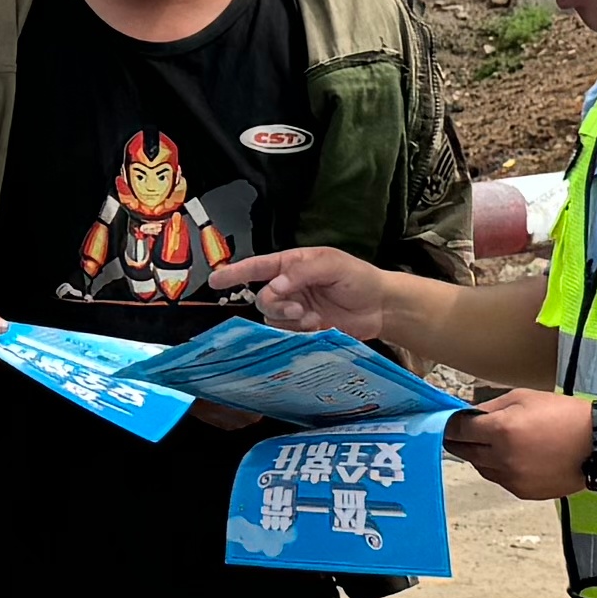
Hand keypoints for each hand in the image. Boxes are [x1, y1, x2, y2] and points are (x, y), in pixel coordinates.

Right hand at [208, 243, 420, 341]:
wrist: (381, 308)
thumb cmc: (359, 278)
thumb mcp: (333, 265)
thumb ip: (302, 272)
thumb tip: (276, 285)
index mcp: (292, 265)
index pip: (258, 267)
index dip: (235, 273)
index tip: (215, 280)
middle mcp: (290, 287)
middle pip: (263, 298)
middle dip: (275, 304)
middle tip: (297, 308)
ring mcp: (296, 309)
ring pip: (272, 318)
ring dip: (288, 319)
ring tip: (311, 317)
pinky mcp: (304, 329)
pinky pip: (285, 332)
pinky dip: (296, 331)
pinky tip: (316, 326)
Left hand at [447, 390, 596, 499]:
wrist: (596, 443)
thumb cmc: (563, 414)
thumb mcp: (524, 397)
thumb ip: (491, 407)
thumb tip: (468, 415)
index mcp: (502, 430)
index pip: (459, 430)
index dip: (448, 425)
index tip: (445, 422)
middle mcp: (503, 458)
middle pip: (464, 452)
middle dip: (458, 442)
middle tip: (457, 434)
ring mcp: (512, 478)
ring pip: (481, 468)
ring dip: (478, 456)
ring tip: (488, 444)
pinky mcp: (523, 491)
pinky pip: (499, 479)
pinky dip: (498, 469)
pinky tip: (510, 457)